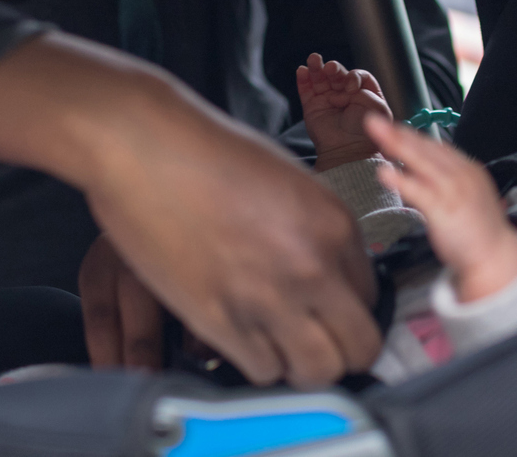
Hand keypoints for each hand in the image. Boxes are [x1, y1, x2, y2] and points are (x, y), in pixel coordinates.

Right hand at [0, 34, 381, 387]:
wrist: (143, 146)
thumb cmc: (206, 151)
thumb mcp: (288, 180)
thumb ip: (318, 231)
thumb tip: (331, 273)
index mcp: (333, 223)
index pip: (373, 297)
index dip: (349, 307)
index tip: (329, 309)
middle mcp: (312, 266)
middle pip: (359, 347)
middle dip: (341, 350)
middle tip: (316, 340)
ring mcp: (268, 299)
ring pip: (315, 371)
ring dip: (299, 363)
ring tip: (277, 342)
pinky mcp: (220, 321)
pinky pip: (262, 370)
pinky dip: (256, 363)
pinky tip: (242, 338)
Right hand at [295, 54, 391, 169]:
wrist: (347, 151)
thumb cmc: (365, 133)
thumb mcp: (378, 108)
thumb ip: (367, 90)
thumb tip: (348, 83)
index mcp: (363, 95)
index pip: (357, 76)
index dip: (354, 76)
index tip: (351, 85)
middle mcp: (345, 95)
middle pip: (337, 74)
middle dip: (334, 68)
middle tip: (331, 68)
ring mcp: (327, 100)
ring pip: (320, 79)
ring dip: (316, 67)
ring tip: (313, 59)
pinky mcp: (312, 107)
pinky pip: (306, 90)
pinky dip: (303, 79)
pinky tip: (302, 70)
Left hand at [367, 114, 516, 303]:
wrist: (496, 258)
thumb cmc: (478, 230)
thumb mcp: (466, 196)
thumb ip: (445, 181)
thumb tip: (416, 171)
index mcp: (468, 169)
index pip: (436, 147)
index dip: (412, 136)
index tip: (392, 128)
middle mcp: (462, 175)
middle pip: (425, 149)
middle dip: (399, 133)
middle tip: (374, 120)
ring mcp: (454, 191)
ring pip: (421, 162)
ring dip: (396, 145)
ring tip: (376, 133)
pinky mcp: (445, 210)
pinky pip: (419, 191)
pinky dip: (400, 180)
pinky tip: (383, 173)